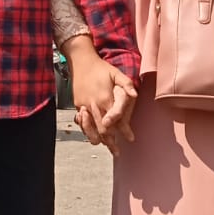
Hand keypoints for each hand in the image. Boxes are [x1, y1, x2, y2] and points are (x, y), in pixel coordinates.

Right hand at [66, 36, 136, 154]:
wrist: (81, 61)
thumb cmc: (101, 68)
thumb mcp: (116, 73)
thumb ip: (126, 85)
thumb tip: (135, 95)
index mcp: (105, 98)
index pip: (116, 120)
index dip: (124, 131)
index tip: (130, 139)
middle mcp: (94, 105)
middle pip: (103, 129)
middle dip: (111, 142)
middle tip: (117, 152)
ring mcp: (84, 106)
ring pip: (91, 129)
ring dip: (98, 140)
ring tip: (106, 147)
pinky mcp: (78, 105)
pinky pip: (82, 122)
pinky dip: (88, 131)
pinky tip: (93, 136)